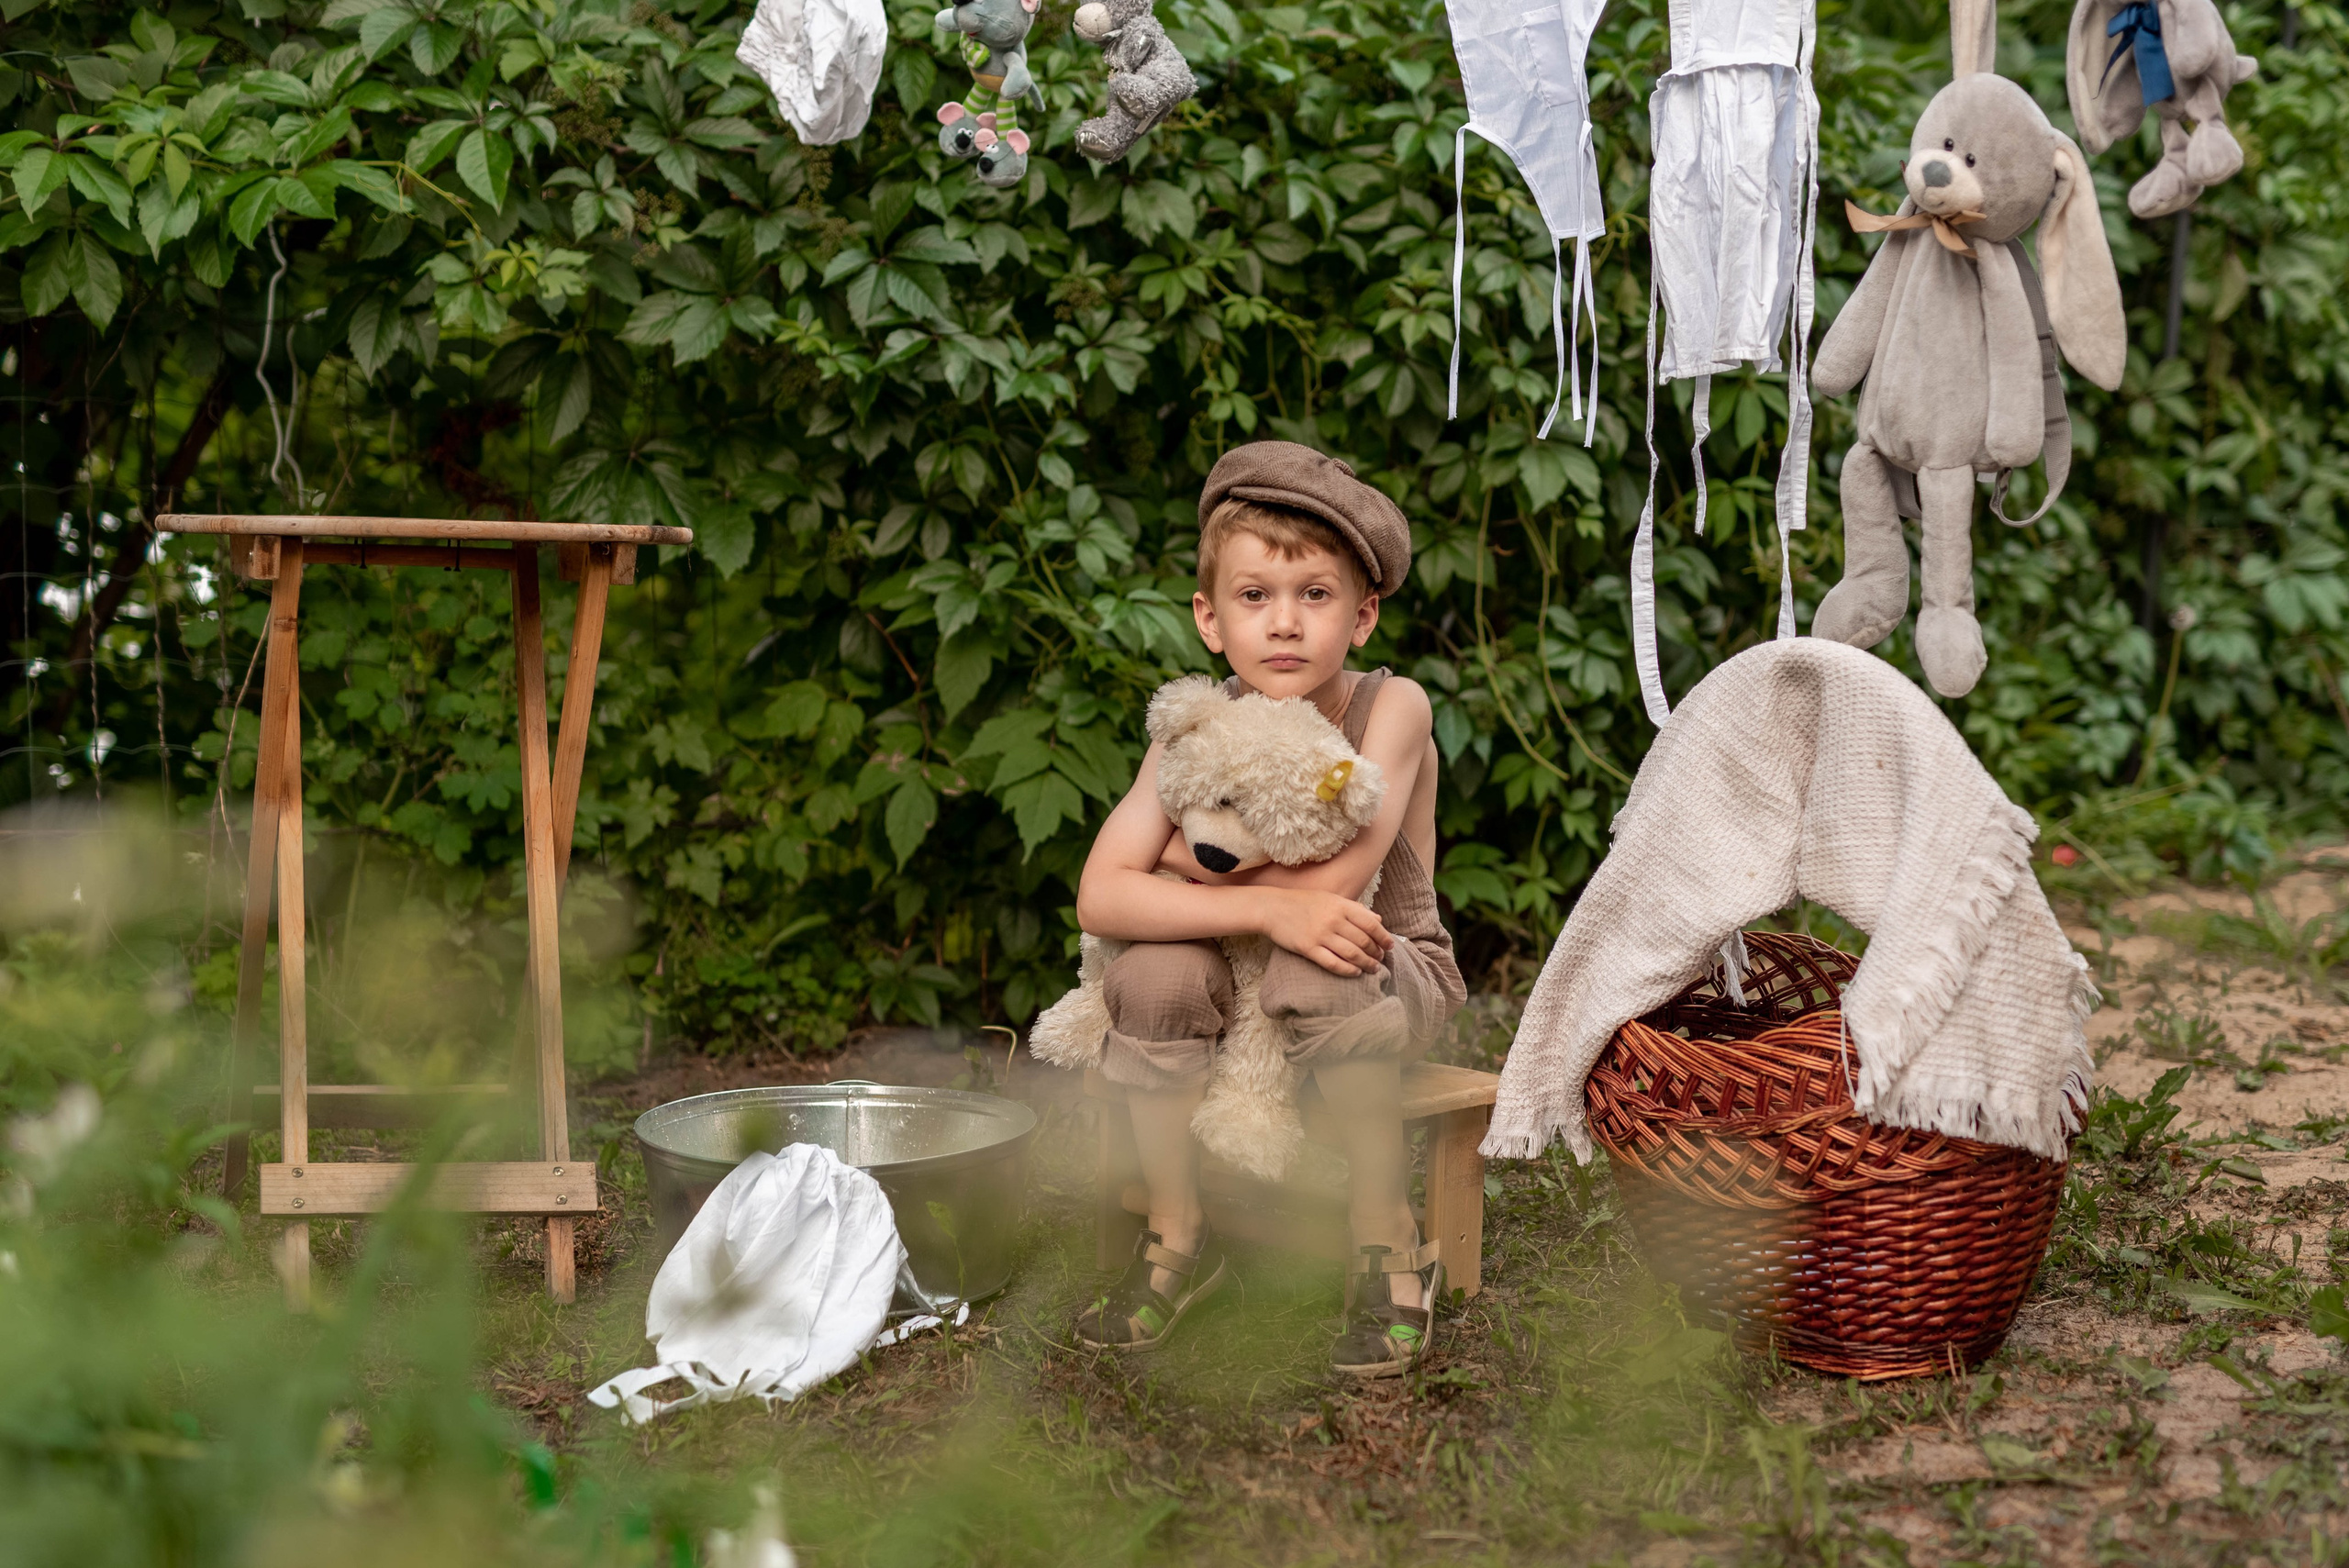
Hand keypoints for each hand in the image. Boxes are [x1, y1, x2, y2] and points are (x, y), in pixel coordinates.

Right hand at [1260, 889, 1391, 976]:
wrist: (1272, 908)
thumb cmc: (1303, 902)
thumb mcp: (1330, 899)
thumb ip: (1355, 908)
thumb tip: (1378, 919)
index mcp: (1341, 905)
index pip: (1371, 923)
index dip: (1383, 937)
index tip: (1390, 945)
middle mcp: (1333, 920)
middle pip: (1363, 941)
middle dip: (1376, 953)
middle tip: (1380, 959)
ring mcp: (1320, 935)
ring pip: (1352, 954)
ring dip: (1366, 964)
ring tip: (1373, 968)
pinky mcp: (1308, 948)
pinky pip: (1333, 963)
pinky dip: (1348, 970)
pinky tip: (1355, 973)